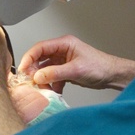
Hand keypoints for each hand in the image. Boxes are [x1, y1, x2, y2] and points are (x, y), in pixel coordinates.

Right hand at [18, 34, 134, 92]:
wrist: (112, 75)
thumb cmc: (100, 66)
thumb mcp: (76, 70)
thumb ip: (56, 73)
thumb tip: (38, 76)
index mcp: (64, 43)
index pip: (40, 48)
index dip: (29, 58)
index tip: (22, 70)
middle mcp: (61, 51)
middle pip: (40, 59)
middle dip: (35, 71)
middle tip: (31, 82)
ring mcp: (63, 61)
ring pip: (45, 70)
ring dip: (43, 80)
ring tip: (44, 89)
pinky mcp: (65, 71)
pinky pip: (52, 77)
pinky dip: (51, 84)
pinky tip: (54, 91)